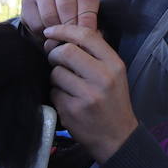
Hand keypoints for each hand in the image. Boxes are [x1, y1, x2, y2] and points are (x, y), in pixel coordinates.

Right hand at [20, 0, 99, 52]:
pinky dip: (42, 34)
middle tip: (72, 40)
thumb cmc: (77, 17)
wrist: (55, 19)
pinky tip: (48, 35)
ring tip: (61, 39)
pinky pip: (36, 22)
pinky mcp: (27, 0)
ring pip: (49, 15)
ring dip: (56, 32)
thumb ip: (91, 23)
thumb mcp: (90, 17)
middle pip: (66, 5)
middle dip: (70, 27)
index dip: (87, 19)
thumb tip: (89, 33)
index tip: (87, 34)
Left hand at [42, 23, 137, 162]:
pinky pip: (53, 92)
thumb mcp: (114, 74)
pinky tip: (68, 101)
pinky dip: (56, 94)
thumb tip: (63, 35)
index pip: (86, 36)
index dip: (63, 30)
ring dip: (55, 77)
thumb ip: (94, 54)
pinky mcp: (72, 109)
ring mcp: (87, 94)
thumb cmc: (112, 102)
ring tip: (67, 85)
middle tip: (55, 60)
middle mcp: (103, 77)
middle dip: (54, 54)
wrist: (117, 137)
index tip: (50, 31)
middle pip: (65, 51)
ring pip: (56, 73)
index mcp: (114, 64)